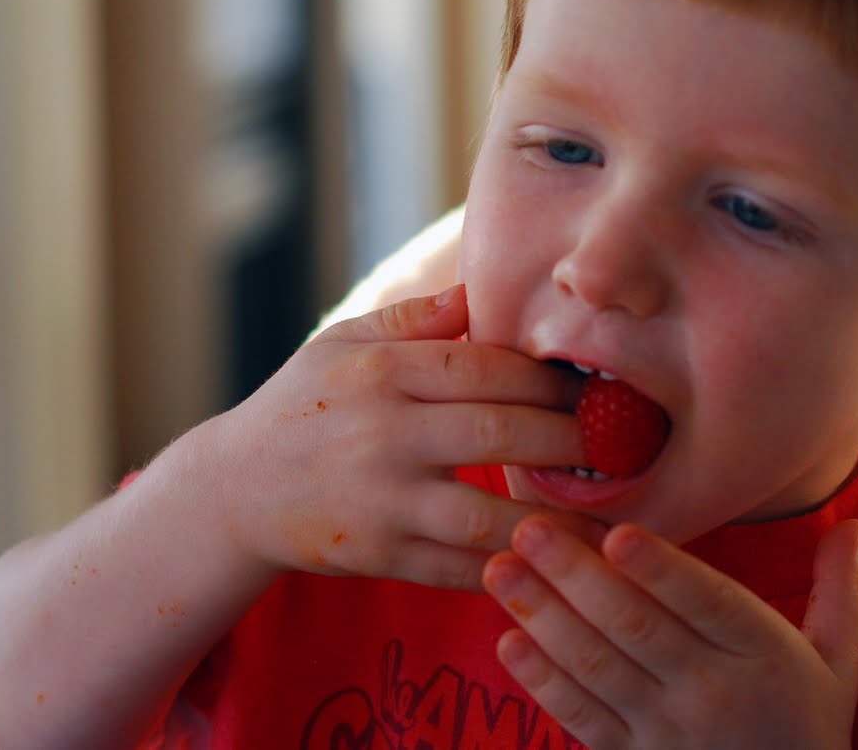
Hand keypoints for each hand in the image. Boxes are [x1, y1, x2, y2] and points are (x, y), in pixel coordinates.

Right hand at [209, 285, 594, 590]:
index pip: (484, 368)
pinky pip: (456, 568)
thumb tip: (483, 287)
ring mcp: (380, 502)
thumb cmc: (304, 404)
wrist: (234, 491)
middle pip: (497, 435)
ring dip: (554, 521)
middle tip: (623, 445)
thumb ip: (417, 318)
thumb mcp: (345, 343)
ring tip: (611, 523)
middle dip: (570, 441)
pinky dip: (509, 569)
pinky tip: (554, 567)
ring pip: (484, 515)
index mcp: (383, 373)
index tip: (598, 386)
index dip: (548, 379)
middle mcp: (384, 435)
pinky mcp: (377, 557)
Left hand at [482, 515, 857, 749]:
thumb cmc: (810, 725)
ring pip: (598, 668)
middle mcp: (712, 692)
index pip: (709, 603)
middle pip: (637, 627)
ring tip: (499, 571)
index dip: (663, 569)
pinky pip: (581, 719)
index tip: (618, 532)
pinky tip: (508, 642)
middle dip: (576, 575)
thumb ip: (839, 591)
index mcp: (763, 653)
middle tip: (527, 529)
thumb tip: (850, 523)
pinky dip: (542, 682)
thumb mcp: (840, 661)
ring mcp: (666, 733)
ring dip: (543, 617)